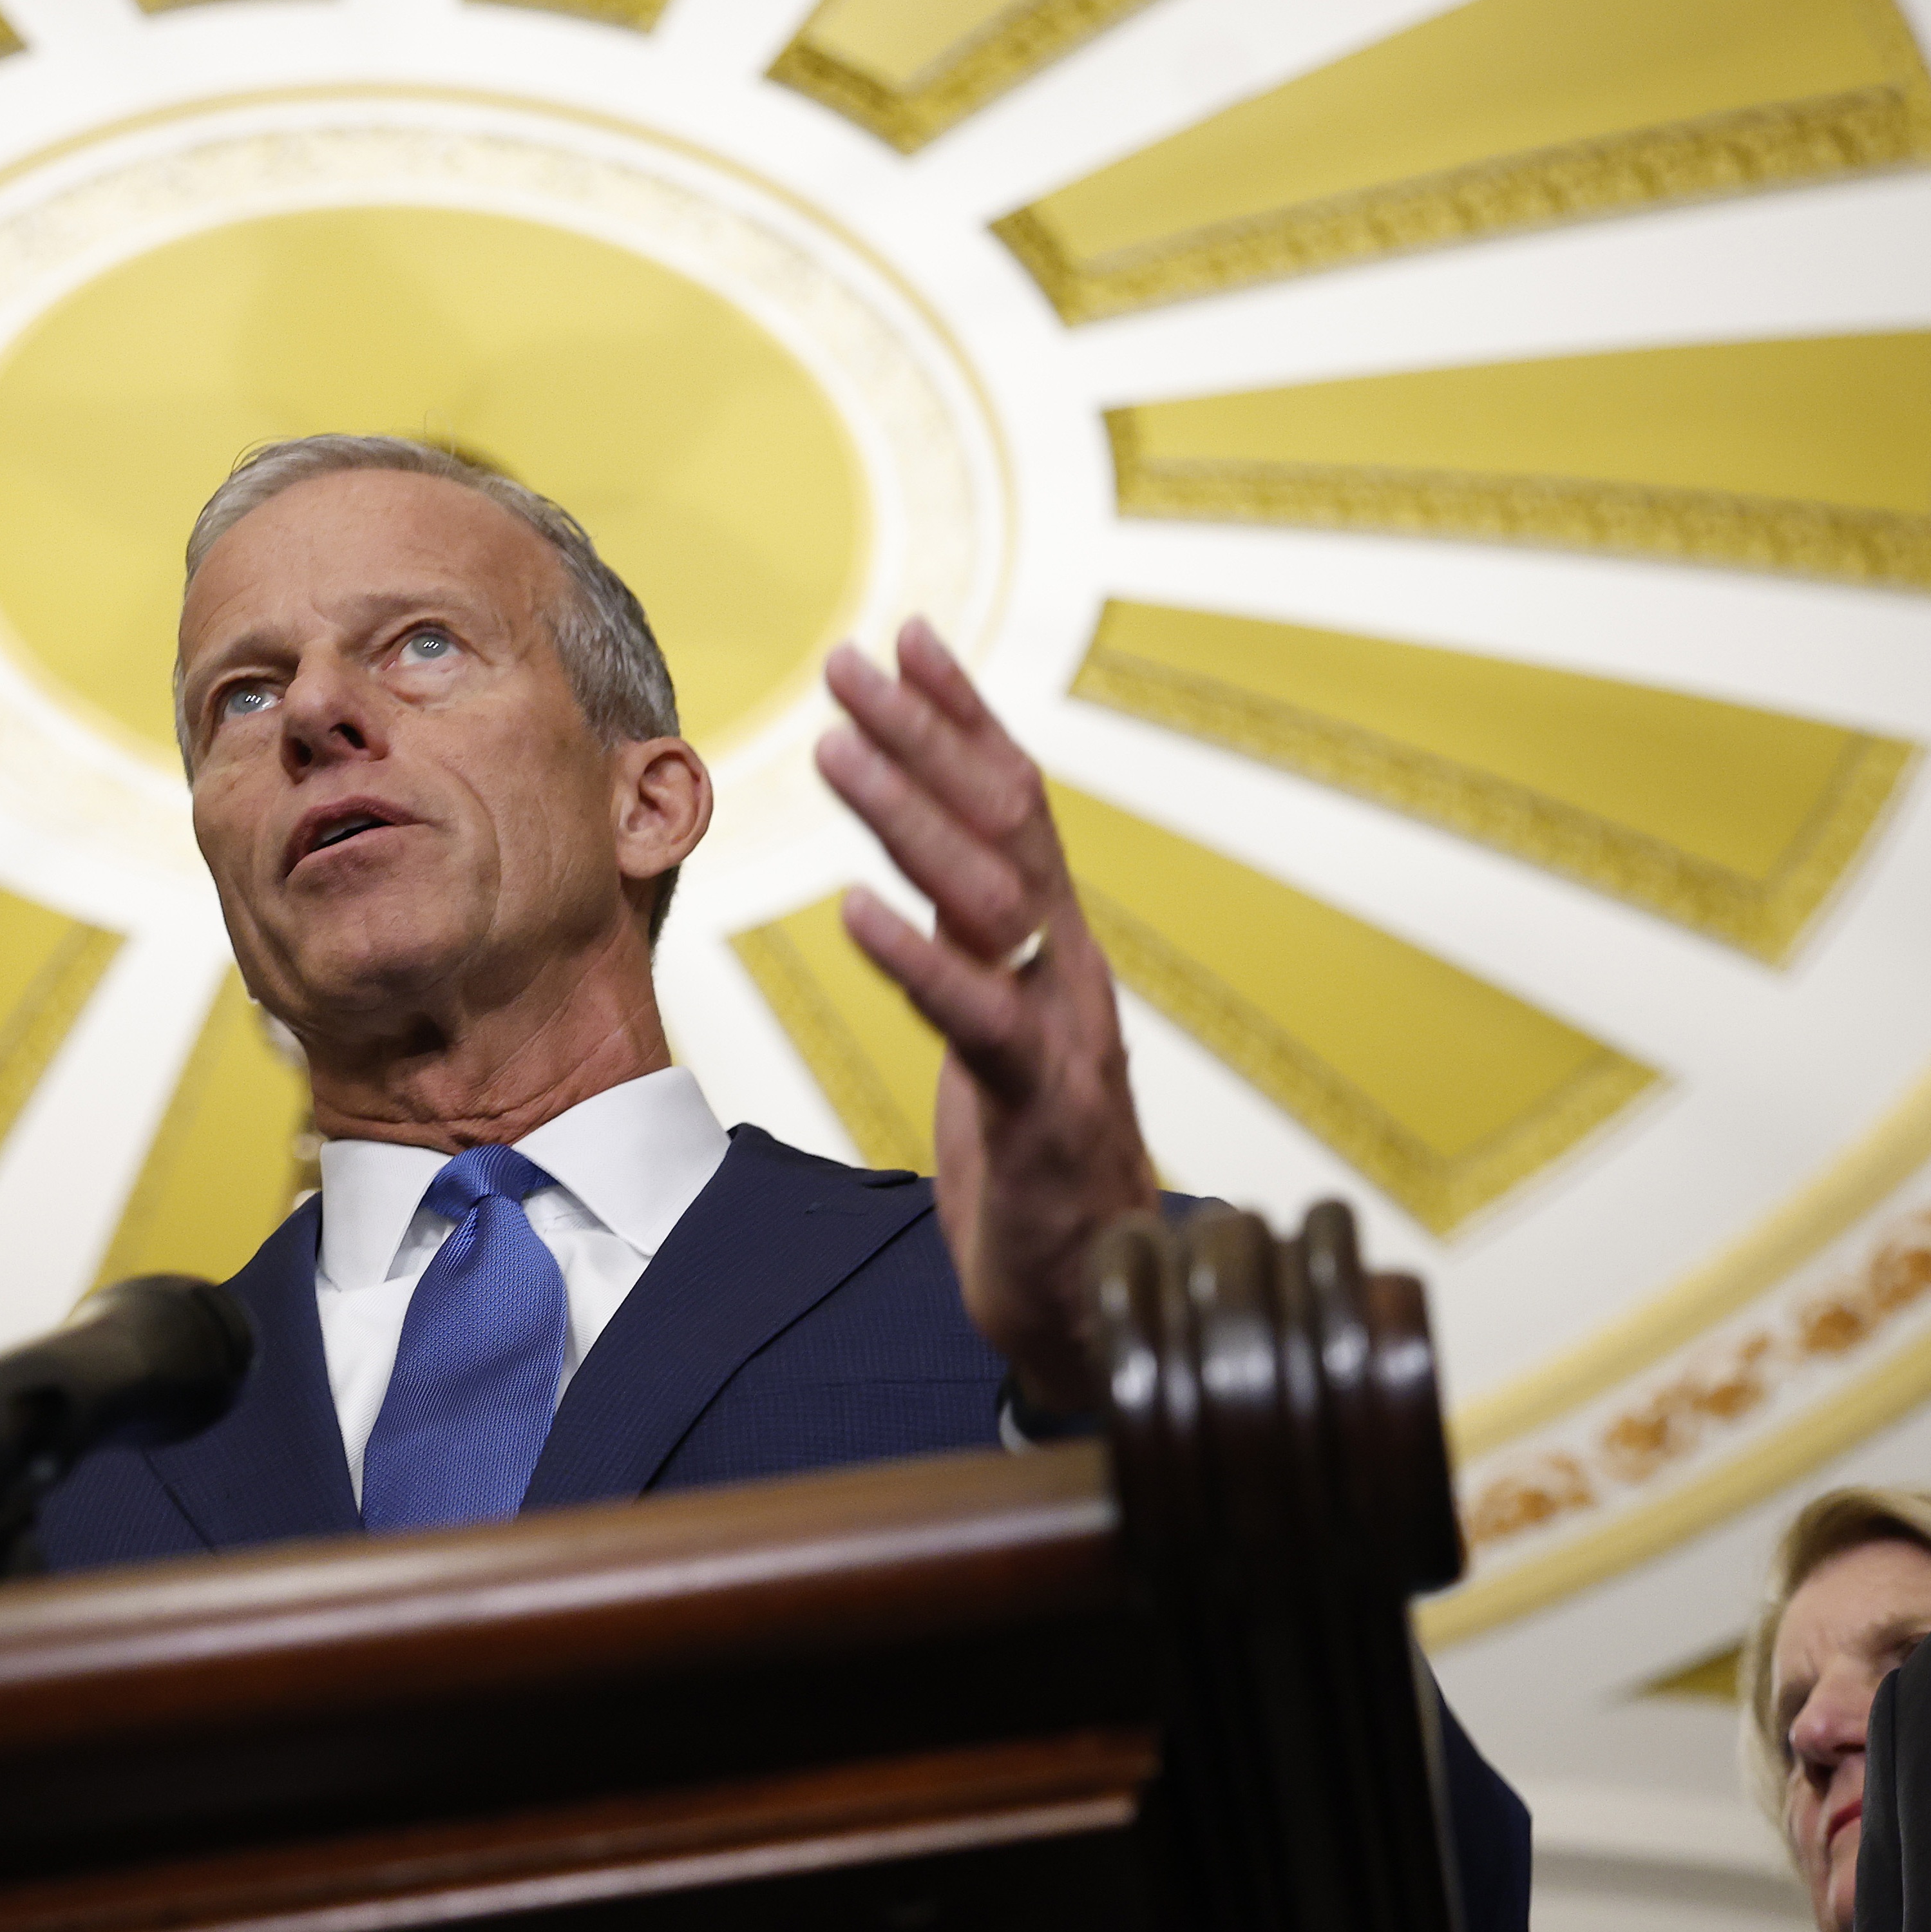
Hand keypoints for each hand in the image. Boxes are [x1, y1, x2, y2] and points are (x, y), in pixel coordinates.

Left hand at [814, 619, 1155, 1410]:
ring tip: (836, 749)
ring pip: (989, 900)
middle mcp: (1068, 972)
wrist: (1094, 1294)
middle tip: (850, 660)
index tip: (909, 637)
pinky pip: (979, 1020)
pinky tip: (856, 910)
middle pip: (1004, 826)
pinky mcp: (1039, 1110)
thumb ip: (977, 950)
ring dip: (910, 816)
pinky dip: (920, 960)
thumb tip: (927, 868)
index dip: (965, 716)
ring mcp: (1062, 1037)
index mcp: (1057, 948)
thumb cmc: (1038, 1168)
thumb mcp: (998, 1032)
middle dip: (927, 734)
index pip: (1018, 804)